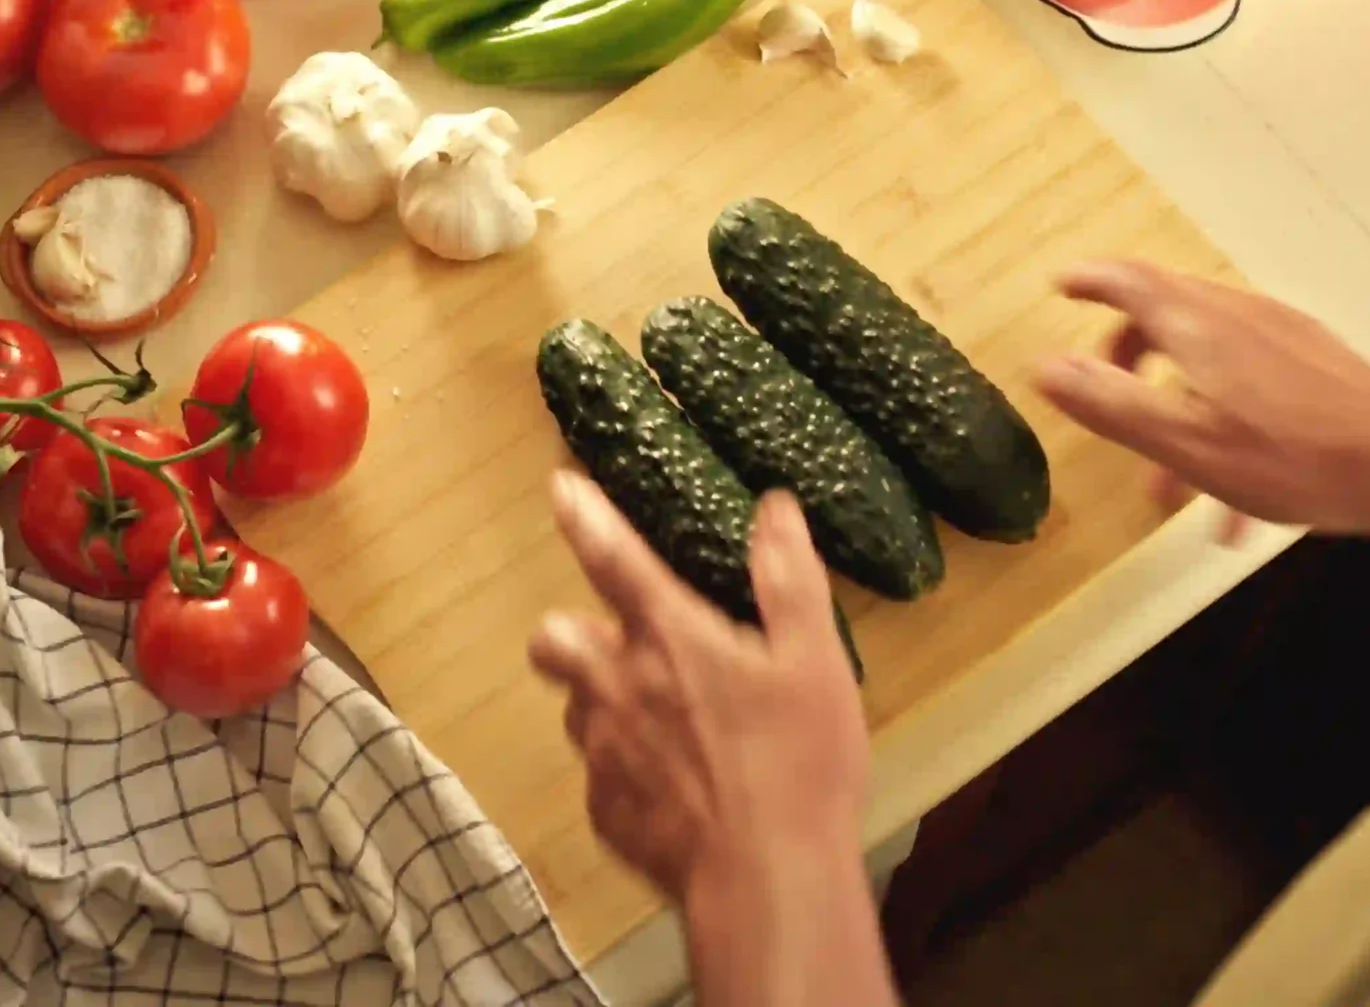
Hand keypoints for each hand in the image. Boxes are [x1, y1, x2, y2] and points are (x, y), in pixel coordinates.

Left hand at [527, 472, 867, 903]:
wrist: (766, 882)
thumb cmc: (799, 764)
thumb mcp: (816, 661)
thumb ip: (789, 579)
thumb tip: (774, 508)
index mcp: (670, 639)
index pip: (612, 559)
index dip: (583, 517)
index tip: (559, 487)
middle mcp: (618, 687)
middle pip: (553, 640)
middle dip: (571, 634)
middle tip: (620, 647)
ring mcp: (603, 755)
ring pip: (575, 708)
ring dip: (602, 701)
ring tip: (662, 722)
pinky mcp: (604, 813)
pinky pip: (600, 775)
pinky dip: (625, 770)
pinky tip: (672, 789)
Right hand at [1035, 261, 1369, 538]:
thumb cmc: (1292, 459)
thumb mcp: (1187, 444)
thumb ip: (1113, 404)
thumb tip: (1046, 365)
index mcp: (1201, 326)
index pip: (1130, 281)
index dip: (1089, 280)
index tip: (1059, 286)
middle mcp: (1240, 315)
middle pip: (1167, 314)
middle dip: (1127, 356)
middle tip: (1105, 396)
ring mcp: (1284, 337)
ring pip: (1208, 358)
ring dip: (1176, 408)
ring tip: (1168, 491)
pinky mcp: (1317, 365)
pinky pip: (1248, 381)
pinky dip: (1221, 421)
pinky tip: (1235, 502)